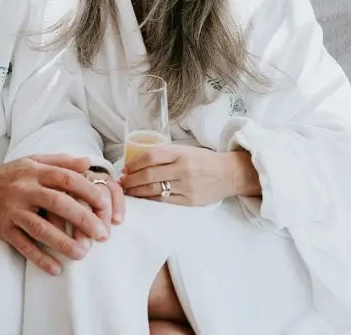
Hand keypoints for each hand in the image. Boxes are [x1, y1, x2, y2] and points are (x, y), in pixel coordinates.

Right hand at [0, 154, 112, 275]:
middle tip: (102, 235)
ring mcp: (12, 210)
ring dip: (63, 243)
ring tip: (83, 254)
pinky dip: (39, 258)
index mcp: (35, 172)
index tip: (106, 206)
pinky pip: (23, 245)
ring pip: (40, 228)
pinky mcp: (2, 228)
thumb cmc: (8, 175)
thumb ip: (60, 162)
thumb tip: (88, 163)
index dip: (89, 192)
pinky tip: (56, 269)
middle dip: (83, 219)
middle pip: (58, 203)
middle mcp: (24, 189)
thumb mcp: (32, 161)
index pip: (67, 179)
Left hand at [120, 145, 258, 206]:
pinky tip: (142, 198)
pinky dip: (150, 199)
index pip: (151, 156)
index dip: (134, 163)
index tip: (126, 168)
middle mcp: (183, 168)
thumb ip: (166, 154)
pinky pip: (164, 200)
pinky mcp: (189, 201)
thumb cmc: (204, 160)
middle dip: (131, 179)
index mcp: (181, 152)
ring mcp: (187, 186)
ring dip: (137, 191)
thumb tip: (138, 162)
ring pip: (154, 189)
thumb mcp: (186, 150)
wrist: (229, 174)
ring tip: (127, 191)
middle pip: (149, 174)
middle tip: (121, 182)